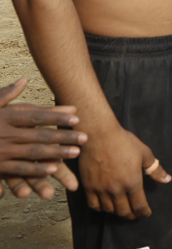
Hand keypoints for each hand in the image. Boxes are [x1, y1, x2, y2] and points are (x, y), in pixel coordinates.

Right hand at [0, 78, 85, 199]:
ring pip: (33, 153)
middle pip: (40, 135)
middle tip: (85, 137)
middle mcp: (4, 134)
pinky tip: (54, 169)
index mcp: (5, 117)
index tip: (76, 116)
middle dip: (64, 136)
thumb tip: (24, 79)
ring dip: (56, 153)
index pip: (36, 116)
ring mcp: (0, 151)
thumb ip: (7, 94)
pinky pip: (19, 169)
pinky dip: (37, 169)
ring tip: (76, 152)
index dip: (57, 116)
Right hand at [78, 124, 170, 218]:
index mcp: (132, 182)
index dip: (144, 212)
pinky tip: (105, 206)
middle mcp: (117, 189)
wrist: (99, 136)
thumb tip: (167, 179)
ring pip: (109, 210)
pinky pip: (94, 205)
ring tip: (122, 210)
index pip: (139, 205)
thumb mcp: (144, 153)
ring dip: (117, 213)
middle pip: (124, 211)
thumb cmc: (124, 142)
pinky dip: (100, 209)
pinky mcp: (89, 187)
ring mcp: (101, 189)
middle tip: (135, 214)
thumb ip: (155, 169)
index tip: (146, 213)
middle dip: (132, 215)